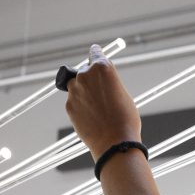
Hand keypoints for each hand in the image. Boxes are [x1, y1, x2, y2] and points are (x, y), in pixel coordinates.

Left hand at [64, 44, 142, 160]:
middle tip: (103, 95)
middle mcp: (85, 75)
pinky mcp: (69, 106)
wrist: (115, 142)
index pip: (96, 53)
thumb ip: (109, 82)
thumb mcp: (123, 93)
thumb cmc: (125, 119)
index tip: (94, 52)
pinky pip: (75, 101)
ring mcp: (74, 91)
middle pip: (86, 71)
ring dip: (84, 92)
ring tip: (98, 108)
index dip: (96, 53)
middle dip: (92, 79)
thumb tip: (101, 83)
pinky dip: (81, 106)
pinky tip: (92, 117)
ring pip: (77, 86)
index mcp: (103, 68)